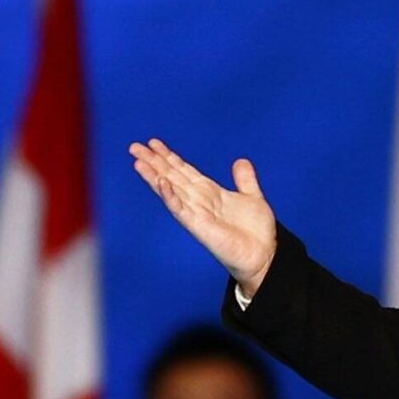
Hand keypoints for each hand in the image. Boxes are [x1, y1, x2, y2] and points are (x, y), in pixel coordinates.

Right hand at [130, 138, 278, 295]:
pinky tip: (160, 183)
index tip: (154, 143)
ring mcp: (197, 214)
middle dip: (154, 162)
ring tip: (138, 162)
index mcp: (210, 193)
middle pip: (172, 177)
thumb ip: (245, 180)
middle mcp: (199, 201)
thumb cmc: (256, 232)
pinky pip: (181, 209)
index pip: (184, 171)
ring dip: (154, 176)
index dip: (169, 157)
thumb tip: (241, 161)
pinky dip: (171, 196)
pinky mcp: (199, 227)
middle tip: (135, 147)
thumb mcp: (252, 197)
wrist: (264, 256)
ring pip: (171, 190)